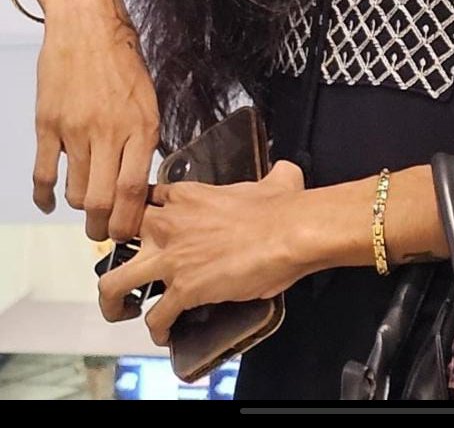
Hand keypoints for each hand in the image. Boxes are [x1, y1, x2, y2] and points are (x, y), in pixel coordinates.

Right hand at [34, 0, 159, 241]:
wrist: (86, 23)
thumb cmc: (121, 59)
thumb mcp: (147, 99)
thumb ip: (143, 140)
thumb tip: (137, 183)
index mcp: (141, 126)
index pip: (134, 191)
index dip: (129, 222)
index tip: (127, 234)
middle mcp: (109, 132)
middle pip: (103, 201)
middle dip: (103, 227)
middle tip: (102, 231)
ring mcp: (75, 129)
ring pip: (75, 191)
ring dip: (80, 208)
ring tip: (84, 208)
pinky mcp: (48, 124)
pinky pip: (44, 173)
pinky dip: (44, 196)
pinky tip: (47, 202)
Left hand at [98, 160, 305, 345]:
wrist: (287, 233)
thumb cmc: (280, 207)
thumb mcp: (274, 179)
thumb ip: (271, 175)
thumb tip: (284, 173)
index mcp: (184, 195)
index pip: (143, 202)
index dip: (144, 218)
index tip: (150, 232)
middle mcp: (167, 224)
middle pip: (117, 236)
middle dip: (117, 253)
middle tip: (130, 269)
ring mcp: (171, 259)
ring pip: (114, 282)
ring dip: (114, 301)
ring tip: (124, 311)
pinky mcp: (183, 290)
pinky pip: (155, 317)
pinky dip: (158, 329)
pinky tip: (165, 333)